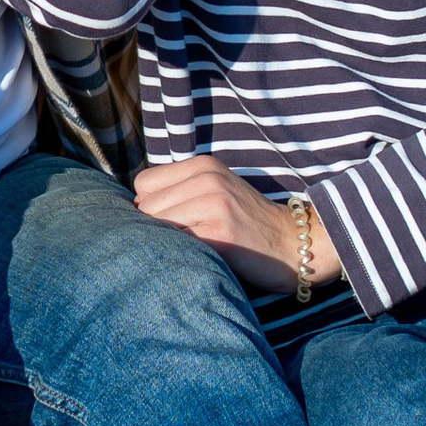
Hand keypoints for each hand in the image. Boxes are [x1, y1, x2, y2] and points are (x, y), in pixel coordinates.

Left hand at [135, 156, 340, 298]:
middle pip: (145, 208)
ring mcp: (214, 202)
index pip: (143, 184)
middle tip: (183, 244)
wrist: (295, 244)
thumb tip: (130, 214)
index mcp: (203, 165)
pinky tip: (200, 261)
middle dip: (156, 230)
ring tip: (192, 252)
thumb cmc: (248, 225)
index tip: (173, 224)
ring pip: (157, 227)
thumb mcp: (216, 191)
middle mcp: (207, 178)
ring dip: (167, 245)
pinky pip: (177, 244)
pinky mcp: (220, 232)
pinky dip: (180, 256)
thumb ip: (180, 192)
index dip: (151, 209)